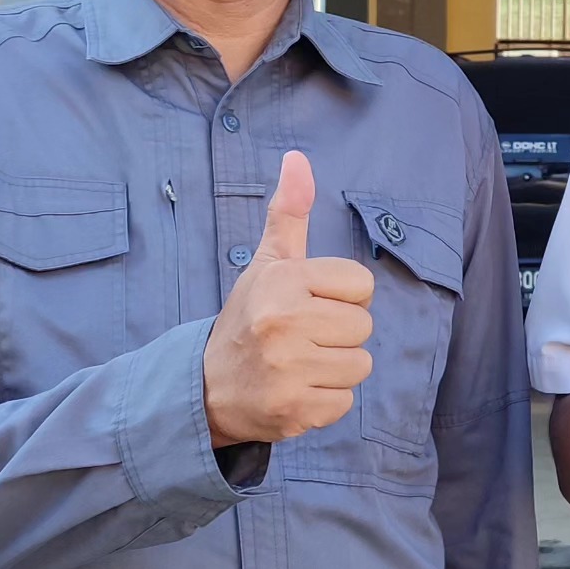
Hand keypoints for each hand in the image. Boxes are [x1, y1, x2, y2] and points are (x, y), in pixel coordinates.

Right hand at [202, 150, 374, 446]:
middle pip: (363, 325)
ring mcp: (288, 370)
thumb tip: (298, 158)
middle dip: (339, 333)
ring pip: (360, 365)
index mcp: (283, 281)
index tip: (309, 303)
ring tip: (300, 363)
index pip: (361, 284)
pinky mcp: (294, 411)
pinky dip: (326, 401)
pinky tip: (297, 389)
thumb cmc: (249, 317)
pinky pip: (346, 402)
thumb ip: (288, 213)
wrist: (205, 388)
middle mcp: (284, 322)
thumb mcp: (267, 263)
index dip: (341, 295)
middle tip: (302, 337)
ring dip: (336, 368)